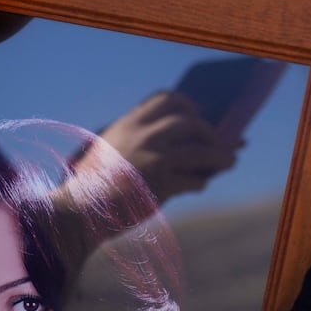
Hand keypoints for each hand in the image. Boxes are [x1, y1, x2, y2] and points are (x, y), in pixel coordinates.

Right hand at [100, 91, 242, 202]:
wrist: (79, 212)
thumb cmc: (93, 186)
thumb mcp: (108, 152)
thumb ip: (135, 142)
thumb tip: (179, 144)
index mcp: (129, 123)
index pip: (165, 99)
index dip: (186, 104)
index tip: (195, 111)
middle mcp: (144, 135)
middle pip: (190, 121)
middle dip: (208, 130)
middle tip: (218, 139)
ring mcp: (155, 158)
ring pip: (200, 150)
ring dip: (220, 156)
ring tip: (230, 161)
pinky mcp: (162, 184)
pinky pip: (194, 180)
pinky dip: (200, 182)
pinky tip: (202, 184)